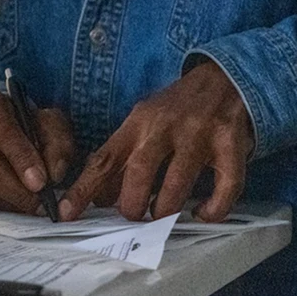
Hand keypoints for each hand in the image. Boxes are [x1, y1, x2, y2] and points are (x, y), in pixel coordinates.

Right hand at [0, 87, 74, 213]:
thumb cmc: (22, 122)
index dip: (21, 157)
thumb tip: (54, 174)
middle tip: (41, 204)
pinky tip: (11, 199)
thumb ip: (57, 142)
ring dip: (8, 202)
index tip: (40, 182)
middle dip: (17, 191)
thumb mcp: (47, 121)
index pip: (1, 130)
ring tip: (30, 203)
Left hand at [58, 60, 253, 222]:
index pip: (103, 159)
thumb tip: (100, 197)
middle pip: (139, 172)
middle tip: (133, 217)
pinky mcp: (230, 144)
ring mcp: (198, 135)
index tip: (66, 213)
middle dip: (132, 204)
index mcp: (137, 123)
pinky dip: (214, 208)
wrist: (222, 78)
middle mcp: (164, 127)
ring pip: (177, 183)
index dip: (83, 188)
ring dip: (166, 209)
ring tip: (162, 217)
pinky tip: (203, 213)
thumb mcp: (143, 123)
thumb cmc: (175, 109)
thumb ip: (123, 156)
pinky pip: (225, 186)